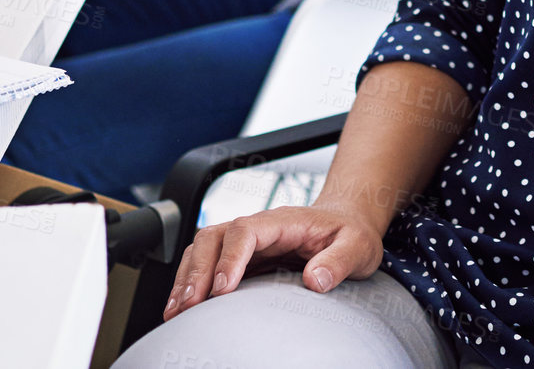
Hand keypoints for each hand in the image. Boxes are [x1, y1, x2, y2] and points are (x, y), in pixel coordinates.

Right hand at [163, 204, 383, 321]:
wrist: (347, 224)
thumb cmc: (351, 234)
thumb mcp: (358, 247)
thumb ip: (339, 262)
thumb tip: (315, 280)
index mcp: (283, 221)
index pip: (245, 230)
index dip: (230, 257)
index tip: (223, 289)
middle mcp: (259, 227)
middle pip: (215, 237)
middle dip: (197, 270)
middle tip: (188, 306)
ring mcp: (247, 241)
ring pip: (204, 248)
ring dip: (187, 277)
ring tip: (175, 311)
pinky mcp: (242, 257)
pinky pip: (207, 263)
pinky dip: (190, 282)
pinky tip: (181, 307)